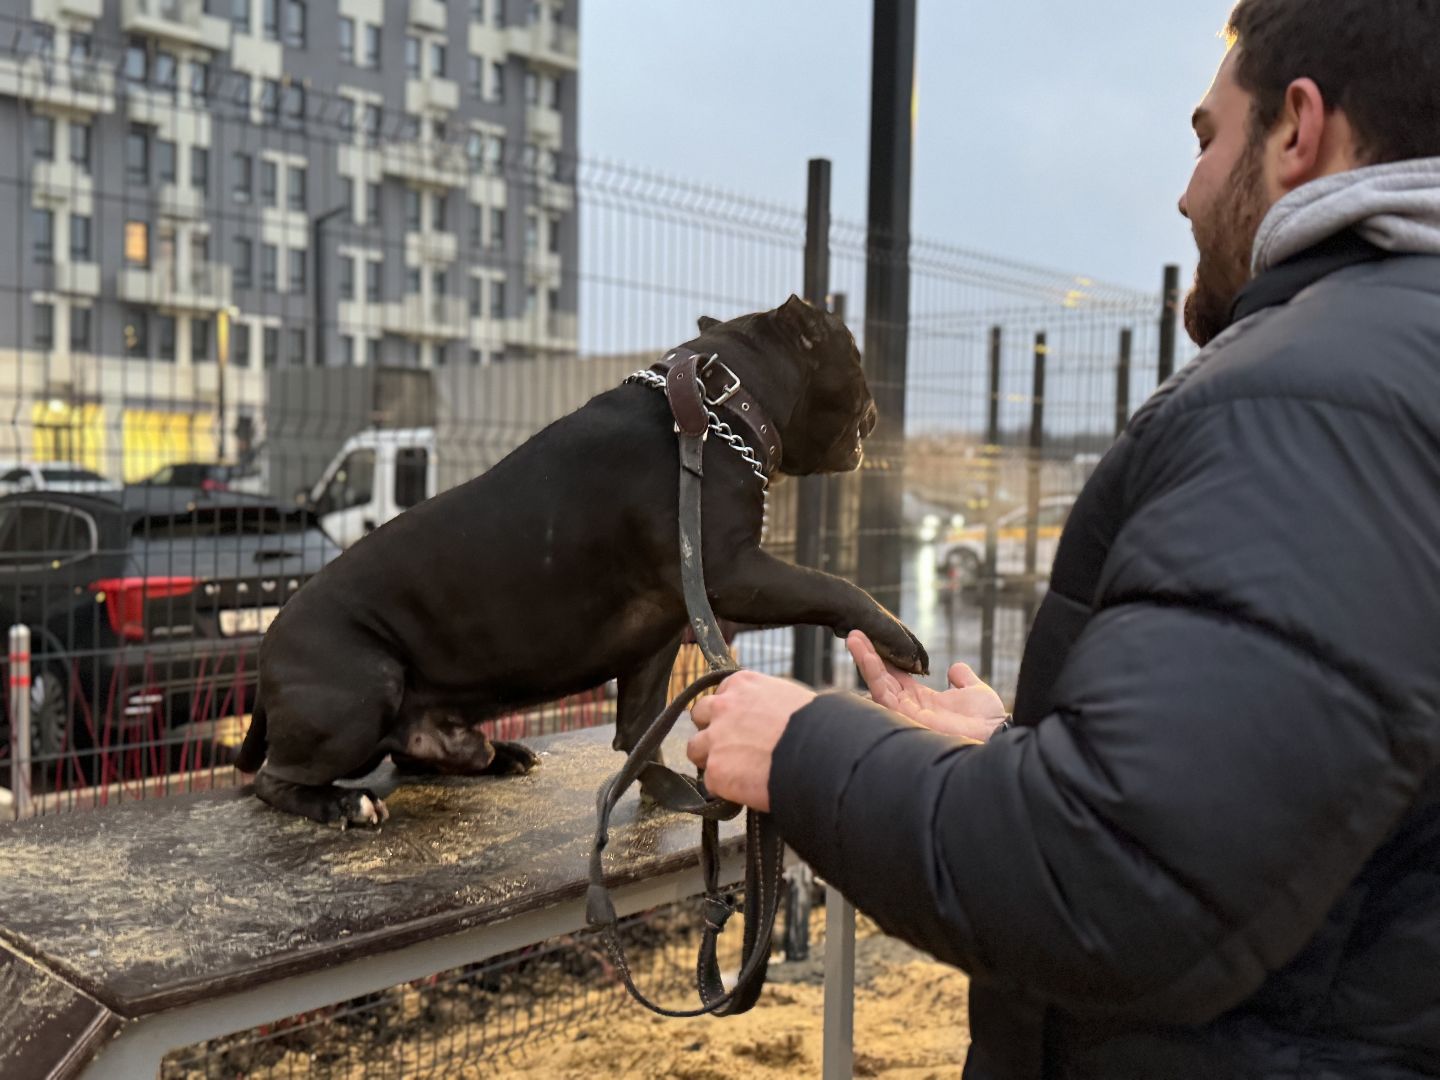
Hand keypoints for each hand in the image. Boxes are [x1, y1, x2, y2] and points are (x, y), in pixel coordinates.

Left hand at [687, 671, 816, 812]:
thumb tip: (769, 718)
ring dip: (710, 759)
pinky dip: (724, 788)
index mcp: (743, 684)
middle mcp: (723, 706)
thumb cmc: (817, 727)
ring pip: (695, 748)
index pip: (722, 694)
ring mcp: (716, 738)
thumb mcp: (790, 698)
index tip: (741, 724)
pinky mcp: (716, 770)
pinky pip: (710, 782)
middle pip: (700, 715)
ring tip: (734, 772)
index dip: (731, 713)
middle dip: (712, 730)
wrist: (820, 754)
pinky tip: (744, 790)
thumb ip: (767, 703)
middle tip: (731, 746)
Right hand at [847, 631, 1006, 741]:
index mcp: (921, 699)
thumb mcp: (973, 690)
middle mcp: (908, 706)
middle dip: (867, 654)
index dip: (884, 657)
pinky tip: (866, 656)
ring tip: (853, 638)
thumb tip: (955, 668)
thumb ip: (962, 677)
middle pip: (881, 677)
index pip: (895, 675)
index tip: (873, 638)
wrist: (994, 732)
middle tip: (854, 633)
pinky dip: (873, 673)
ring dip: (864, 659)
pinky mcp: (903, 716)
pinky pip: (882, 692)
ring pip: (876, 683)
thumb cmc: (986, 719)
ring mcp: (904, 712)